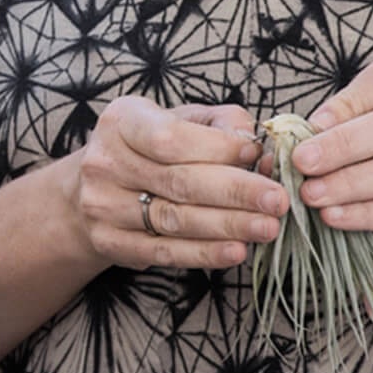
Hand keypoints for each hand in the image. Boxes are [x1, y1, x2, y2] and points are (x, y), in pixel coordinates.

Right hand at [69, 95, 289, 271]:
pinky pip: (164, 251)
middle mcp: (105, 161)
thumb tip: (257, 148)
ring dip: (227, 225)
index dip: (217, 148)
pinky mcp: (110, 241)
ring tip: (268, 227)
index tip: (256, 154)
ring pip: (174, 219)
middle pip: (178, 181)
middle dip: (235, 192)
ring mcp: (102, 205)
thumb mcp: (180, 120)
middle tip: (277, 200)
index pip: (171, 137)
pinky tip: (235, 251)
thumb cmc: (150, 147)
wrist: (95, 188)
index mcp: (122, 120)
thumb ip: (221, 125)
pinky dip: (204, 253)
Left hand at [291, 59, 372, 291]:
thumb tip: (280, 149)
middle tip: (301, 162)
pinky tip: (335, 218)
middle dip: (342, 144)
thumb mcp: (360, 161)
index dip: (349, 99)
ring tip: (311, 195)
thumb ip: (331, 146)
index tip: (310, 124)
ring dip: (350, 181)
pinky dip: (367, 214)